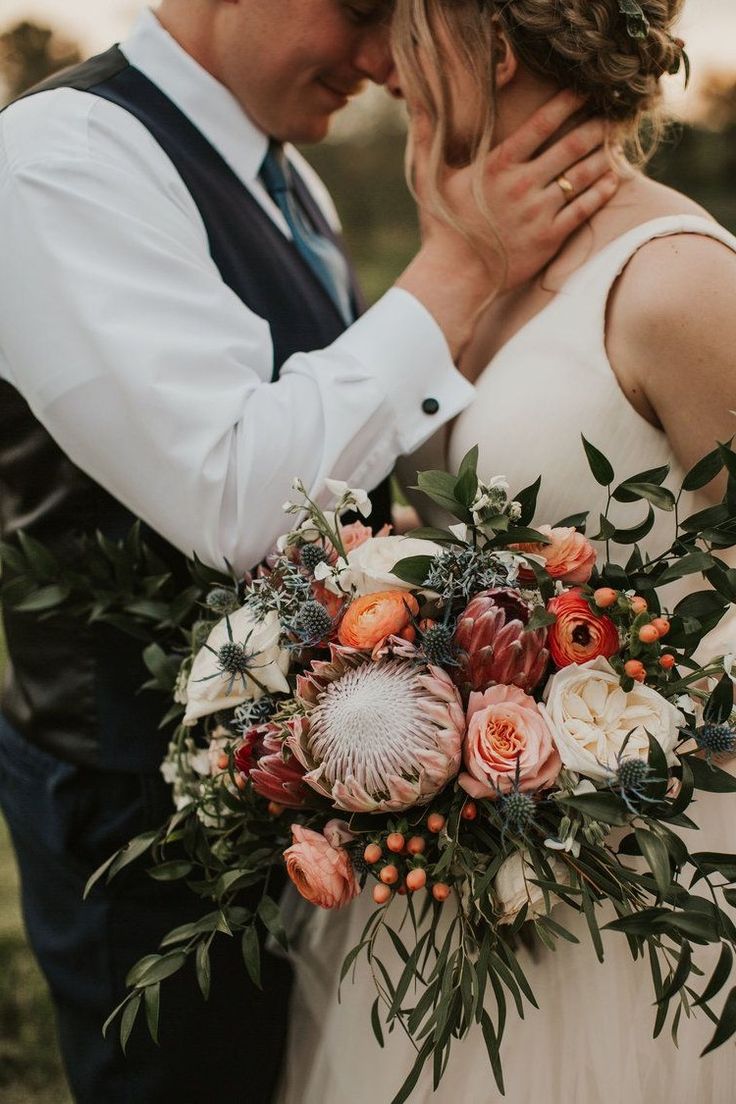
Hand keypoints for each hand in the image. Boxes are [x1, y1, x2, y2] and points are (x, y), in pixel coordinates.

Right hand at [418, 89, 619, 290]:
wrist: (455, 278)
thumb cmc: (443, 228)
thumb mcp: (430, 179)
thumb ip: (428, 139)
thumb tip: (416, 104)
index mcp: (498, 165)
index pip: (541, 124)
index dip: (567, 103)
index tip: (584, 92)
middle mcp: (523, 184)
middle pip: (571, 146)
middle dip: (595, 127)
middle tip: (609, 117)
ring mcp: (539, 212)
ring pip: (582, 175)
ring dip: (602, 156)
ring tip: (612, 145)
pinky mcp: (550, 237)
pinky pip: (584, 208)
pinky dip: (602, 191)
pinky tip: (612, 179)